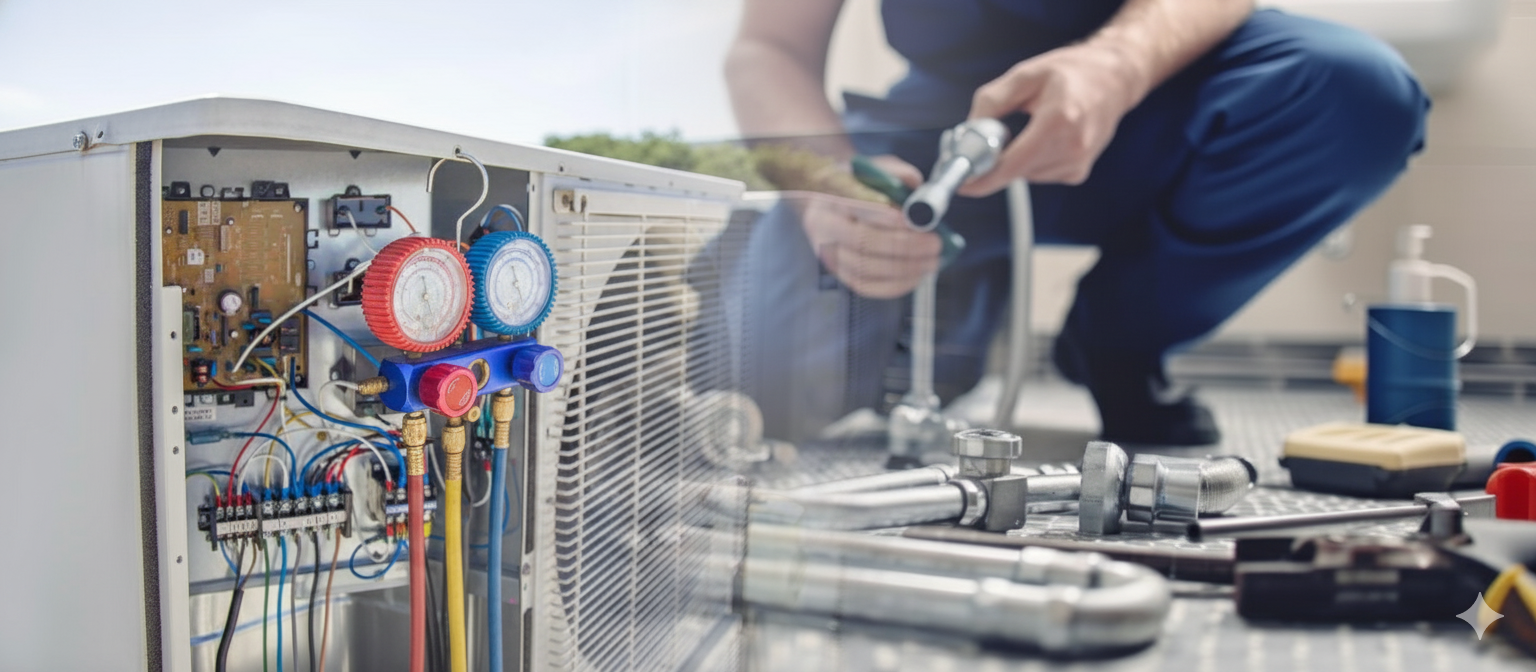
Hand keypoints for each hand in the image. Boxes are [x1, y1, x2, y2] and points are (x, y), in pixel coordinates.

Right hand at [791, 155, 938, 297]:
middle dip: (904, 245)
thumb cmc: (857, 185)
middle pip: (862, 242)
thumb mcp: (874, 169)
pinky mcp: (840, 273)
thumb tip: (915, 184)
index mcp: (831, 196)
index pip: (853, 207)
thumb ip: (895, 173)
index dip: (882, 216)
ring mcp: (829, 254)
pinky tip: (916, 275)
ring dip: (905, 268)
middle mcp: (824, 227)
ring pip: (866, 268)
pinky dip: (895, 285)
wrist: (830, 201)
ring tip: (931, 260)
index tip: (910, 219)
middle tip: (934, 243)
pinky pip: (868, 286)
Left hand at [960, 41, 1147, 193]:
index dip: (983, 177)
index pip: (1013, 164)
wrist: (1114, 79)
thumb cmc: (1072, 72)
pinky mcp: (1078, 173)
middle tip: (989, 137)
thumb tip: (968, 132)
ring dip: (1015, 158)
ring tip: (1028, 127)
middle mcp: (1073, 147)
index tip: (962, 183)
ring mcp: (1078, 163)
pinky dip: (1031, 161)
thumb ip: (991, 102)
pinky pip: (1039, 175)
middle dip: (995, 161)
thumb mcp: (1025, 75)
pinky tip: (1043, 137)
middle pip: (1016, 172)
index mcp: (1060, 120)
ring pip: (1025, 175)